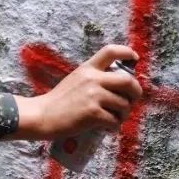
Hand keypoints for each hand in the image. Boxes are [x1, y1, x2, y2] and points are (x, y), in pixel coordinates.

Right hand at [11, 45, 142, 140]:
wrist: (42, 116)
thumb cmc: (58, 101)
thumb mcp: (75, 80)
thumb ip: (93, 79)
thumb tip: (117, 85)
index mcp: (88, 68)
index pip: (110, 51)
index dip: (127, 52)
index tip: (134, 58)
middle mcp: (93, 79)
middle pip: (128, 81)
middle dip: (136, 92)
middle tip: (132, 100)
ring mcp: (93, 96)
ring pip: (124, 104)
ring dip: (124, 113)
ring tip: (116, 118)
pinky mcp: (93, 113)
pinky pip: (115, 120)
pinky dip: (114, 126)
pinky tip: (108, 127)